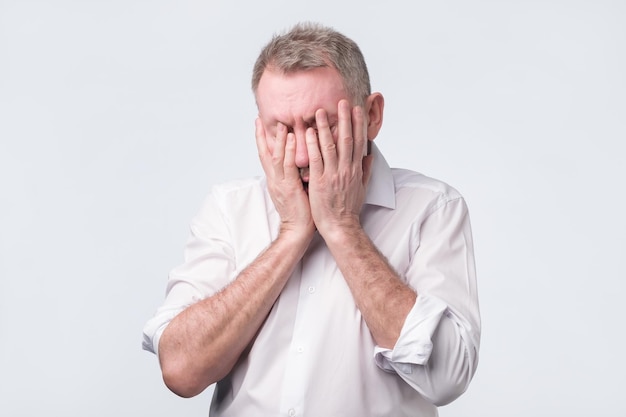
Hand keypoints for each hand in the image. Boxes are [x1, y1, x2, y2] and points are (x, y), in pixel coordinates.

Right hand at [255, 119, 315, 239]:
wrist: (297, 230)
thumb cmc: (300, 212)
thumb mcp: (294, 189)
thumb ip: (294, 175)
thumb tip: (299, 162)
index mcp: (275, 180)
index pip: (265, 156)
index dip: (261, 140)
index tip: (258, 125)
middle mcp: (274, 180)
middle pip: (263, 154)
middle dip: (261, 136)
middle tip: (259, 119)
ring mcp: (280, 184)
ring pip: (275, 157)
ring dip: (278, 139)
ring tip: (280, 123)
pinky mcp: (289, 188)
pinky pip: (287, 166)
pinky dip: (288, 151)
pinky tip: (292, 138)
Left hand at [305, 100, 373, 240]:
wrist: (340, 226)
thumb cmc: (349, 209)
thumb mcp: (362, 188)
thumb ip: (366, 170)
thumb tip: (370, 156)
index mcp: (356, 169)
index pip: (358, 142)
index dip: (358, 124)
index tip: (357, 109)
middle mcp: (346, 169)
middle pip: (346, 139)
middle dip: (344, 119)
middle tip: (341, 101)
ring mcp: (333, 175)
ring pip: (329, 146)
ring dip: (325, 127)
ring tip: (319, 111)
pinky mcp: (320, 182)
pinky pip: (316, 160)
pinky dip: (312, 145)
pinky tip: (308, 132)